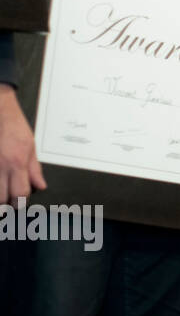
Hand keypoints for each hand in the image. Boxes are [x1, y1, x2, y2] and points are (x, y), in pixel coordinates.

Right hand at [0, 85, 44, 204]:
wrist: (0, 113)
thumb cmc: (15, 128)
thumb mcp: (31, 147)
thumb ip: (34, 169)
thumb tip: (40, 186)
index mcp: (17, 163)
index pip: (20, 193)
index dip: (21, 201)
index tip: (21, 201)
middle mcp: (1, 166)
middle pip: (1, 199)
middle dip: (6, 203)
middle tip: (9, 200)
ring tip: (3, 189)